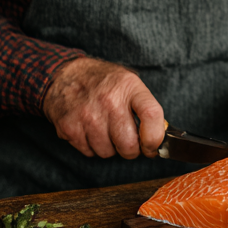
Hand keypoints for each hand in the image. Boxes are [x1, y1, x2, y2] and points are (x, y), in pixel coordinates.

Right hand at [43, 57, 165, 159]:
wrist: (65, 75)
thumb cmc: (103, 83)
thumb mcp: (129, 84)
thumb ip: (146, 108)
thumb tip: (161, 138)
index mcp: (129, 87)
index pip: (152, 114)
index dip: (155, 138)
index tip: (153, 146)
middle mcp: (109, 100)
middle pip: (128, 144)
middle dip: (132, 150)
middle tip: (129, 142)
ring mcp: (87, 115)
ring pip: (108, 152)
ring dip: (110, 148)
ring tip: (106, 130)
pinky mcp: (70, 127)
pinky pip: (89, 152)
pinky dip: (92, 147)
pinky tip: (91, 131)